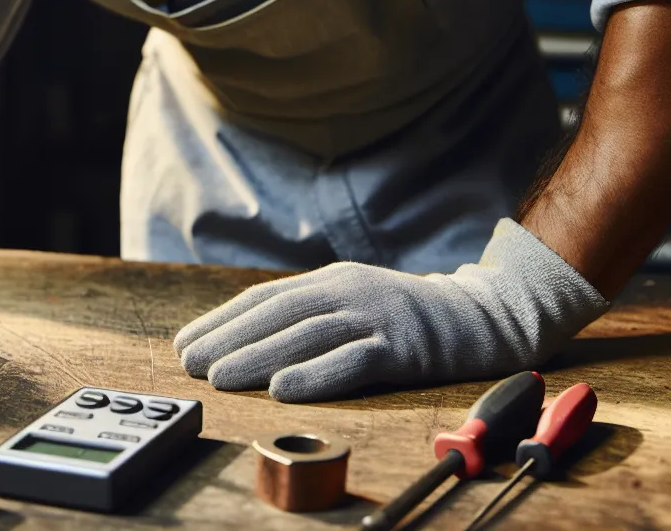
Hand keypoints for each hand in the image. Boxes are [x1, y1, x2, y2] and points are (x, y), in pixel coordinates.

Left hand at [172, 220, 608, 402]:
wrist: (482, 317)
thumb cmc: (408, 317)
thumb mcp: (355, 301)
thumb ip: (311, 313)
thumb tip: (252, 337)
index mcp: (331, 280)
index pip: (265, 298)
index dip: (223, 320)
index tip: (188, 342)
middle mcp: (348, 291)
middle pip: (277, 316)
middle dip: (229, 339)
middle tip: (191, 363)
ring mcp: (375, 316)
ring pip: (306, 336)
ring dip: (259, 356)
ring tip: (222, 376)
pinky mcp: (401, 346)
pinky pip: (352, 360)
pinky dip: (316, 375)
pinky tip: (285, 388)